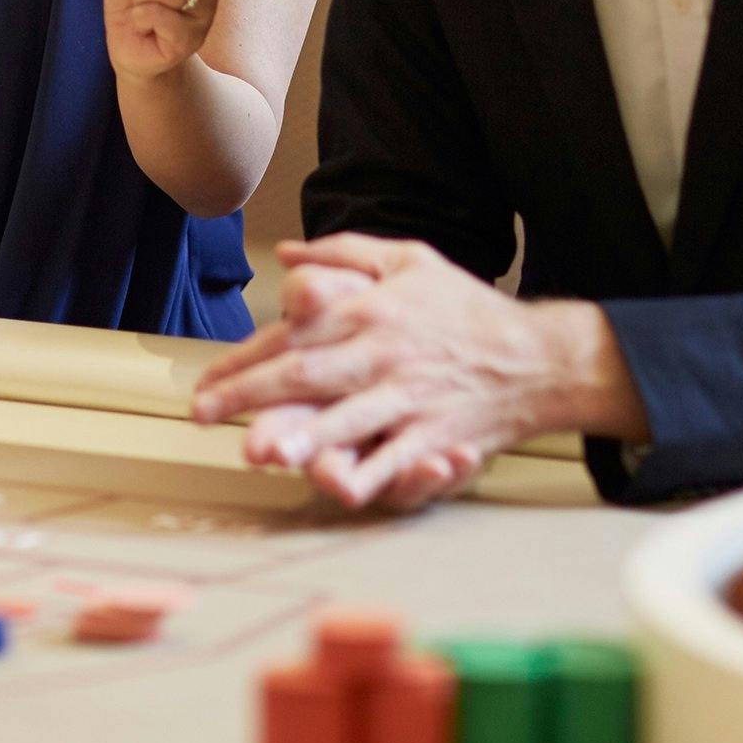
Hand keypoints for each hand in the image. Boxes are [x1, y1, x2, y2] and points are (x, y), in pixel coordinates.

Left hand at [191, 234, 621, 511]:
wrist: (538, 356)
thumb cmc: (465, 307)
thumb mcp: (409, 259)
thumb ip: (343, 253)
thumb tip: (286, 253)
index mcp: (370, 308)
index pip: (293, 331)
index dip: (245, 357)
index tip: (205, 381)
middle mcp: (383, 352)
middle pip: (306, 373)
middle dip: (250, 396)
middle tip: (204, 414)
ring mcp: (409, 397)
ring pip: (346, 418)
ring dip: (301, 436)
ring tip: (261, 450)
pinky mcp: (434, 435)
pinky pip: (395, 459)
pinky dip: (368, 475)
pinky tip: (336, 489)